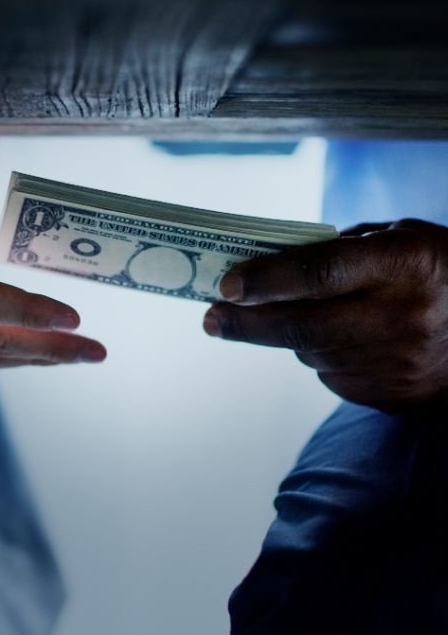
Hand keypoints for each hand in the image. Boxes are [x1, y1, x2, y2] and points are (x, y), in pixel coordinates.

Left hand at [202, 219, 447, 410]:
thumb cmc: (438, 271)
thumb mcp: (402, 238)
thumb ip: (343, 249)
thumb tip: (273, 266)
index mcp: (405, 264)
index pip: (320, 272)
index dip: (267, 280)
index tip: (226, 285)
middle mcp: (402, 317)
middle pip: (301, 326)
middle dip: (244, 324)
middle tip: (209, 320)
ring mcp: (399, 363)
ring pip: (310, 352)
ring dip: (288, 336)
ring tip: (293, 317)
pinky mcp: (395, 396)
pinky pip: (332, 377)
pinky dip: (322, 356)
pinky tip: (340, 340)